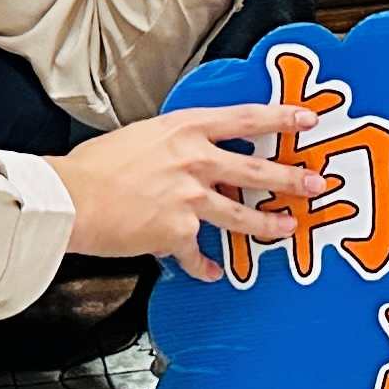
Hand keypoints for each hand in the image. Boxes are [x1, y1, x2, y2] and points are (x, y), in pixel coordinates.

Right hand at [54, 98, 324, 281]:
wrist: (72, 197)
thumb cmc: (95, 166)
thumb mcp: (141, 137)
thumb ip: (172, 147)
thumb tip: (187, 159)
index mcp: (184, 129)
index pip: (244, 118)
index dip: (280, 116)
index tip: (307, 118)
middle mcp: (193, 160)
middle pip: (257, 169)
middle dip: (292, 178)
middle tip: (317, 183)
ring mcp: (190, 197)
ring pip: (241, 215)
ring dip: (268, 226)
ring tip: (286, 230)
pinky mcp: (178, 231)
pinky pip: (198, 253)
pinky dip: (203, 265)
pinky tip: (209, 272)